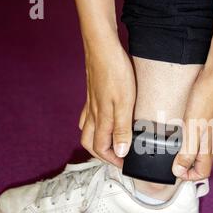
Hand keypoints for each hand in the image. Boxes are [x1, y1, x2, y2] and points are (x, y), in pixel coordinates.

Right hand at [79, 45, 135, 166]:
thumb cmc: (115, 73)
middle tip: (116, 158)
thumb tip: (121, 152)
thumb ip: (122, 129)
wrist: (102, 47)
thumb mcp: (124, 103)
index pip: (101, 149)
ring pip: (87, 129)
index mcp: (101, 119)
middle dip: (102, 155)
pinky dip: (94, 125)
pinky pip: (88, 115)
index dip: (113, 160)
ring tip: (110, 144)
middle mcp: (92, 114)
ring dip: (96, 140)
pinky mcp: (92, 93)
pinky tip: (102, 120)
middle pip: (90, 142)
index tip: (125, 165)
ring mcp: (90, 103)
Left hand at [172, 68, 212, 180]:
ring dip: (192, 151)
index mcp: (209, 148)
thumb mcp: (191, 132)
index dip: (187, 176)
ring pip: (204, 150)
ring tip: (177, 145)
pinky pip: (204, 136)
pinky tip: (185, 129)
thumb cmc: (204, 102)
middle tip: (173, 157)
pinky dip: (194, 137)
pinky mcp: (211, 121)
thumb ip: (186, 153)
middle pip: (203, 163)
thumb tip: (178, 171)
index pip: (202, 173)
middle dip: (188, 164)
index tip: (174, 170)